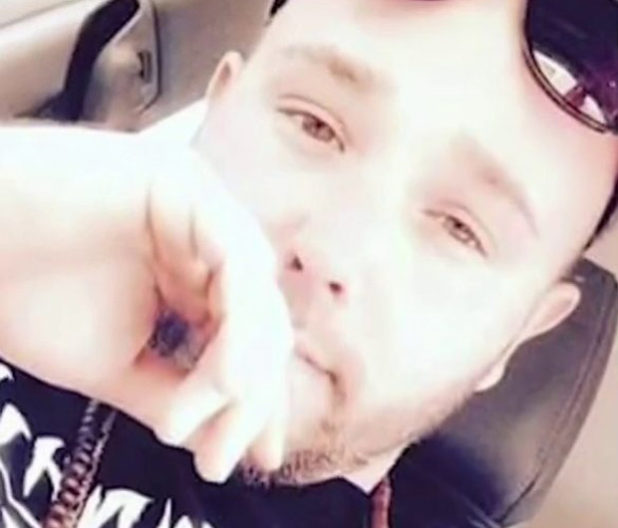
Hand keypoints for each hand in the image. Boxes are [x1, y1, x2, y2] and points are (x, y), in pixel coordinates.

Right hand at [0, 126, 292, 481]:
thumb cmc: (29, 298)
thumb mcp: (114, 365)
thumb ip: (175, 392)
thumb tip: (225, 437)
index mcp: (197, 281)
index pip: (250, 341)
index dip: (257, 401)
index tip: (254, 459)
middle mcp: (208, 245)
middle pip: (262, 321)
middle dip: (252, 395)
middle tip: (220, 456)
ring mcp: (200, 211)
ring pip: (256, 294)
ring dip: (243, 365)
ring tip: (210, 423)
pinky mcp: (184, 183)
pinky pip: (234, 255)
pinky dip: (239, 319)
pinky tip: (227, 374)